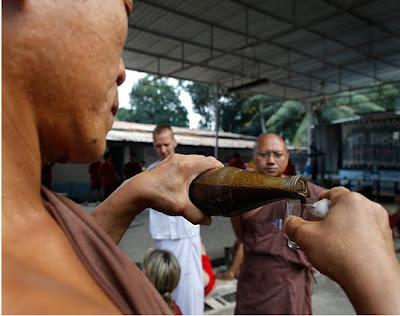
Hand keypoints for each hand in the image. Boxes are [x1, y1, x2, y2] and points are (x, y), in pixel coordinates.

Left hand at [135, 154, 223, 224]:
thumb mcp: (180, 208)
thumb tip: (208, 221)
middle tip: (217, 181)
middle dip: (212, 169)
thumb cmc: (158, 196)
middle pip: (204, 159)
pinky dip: (191, 167)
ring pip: (194, 159)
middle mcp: (181, 159)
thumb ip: (197, 215)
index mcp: (187, 166)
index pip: (211, 161)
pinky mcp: (167, 162)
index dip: (221, 168)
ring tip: (205, 180)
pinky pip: (185, 161)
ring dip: (201, 167)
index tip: (225, 177)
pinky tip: (190, 178)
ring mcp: (173, 159)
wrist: (136, 191)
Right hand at [285, 187, 399, 313]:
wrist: (370, 281)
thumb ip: (293, 225)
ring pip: (356, 221)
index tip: (313, 211)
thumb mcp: (306, 237)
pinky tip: (346, 255)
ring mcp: (380, 224)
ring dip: (343, 230)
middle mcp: (369, 208)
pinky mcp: (386, 240)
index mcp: (350, 200)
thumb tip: (290, 222)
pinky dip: (355, 240)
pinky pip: (366, 234)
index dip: (319, 202)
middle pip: (344, 207)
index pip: (332, 192)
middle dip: (330, 218)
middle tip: (319, 232)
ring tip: (332, 247)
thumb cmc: (341, 255)